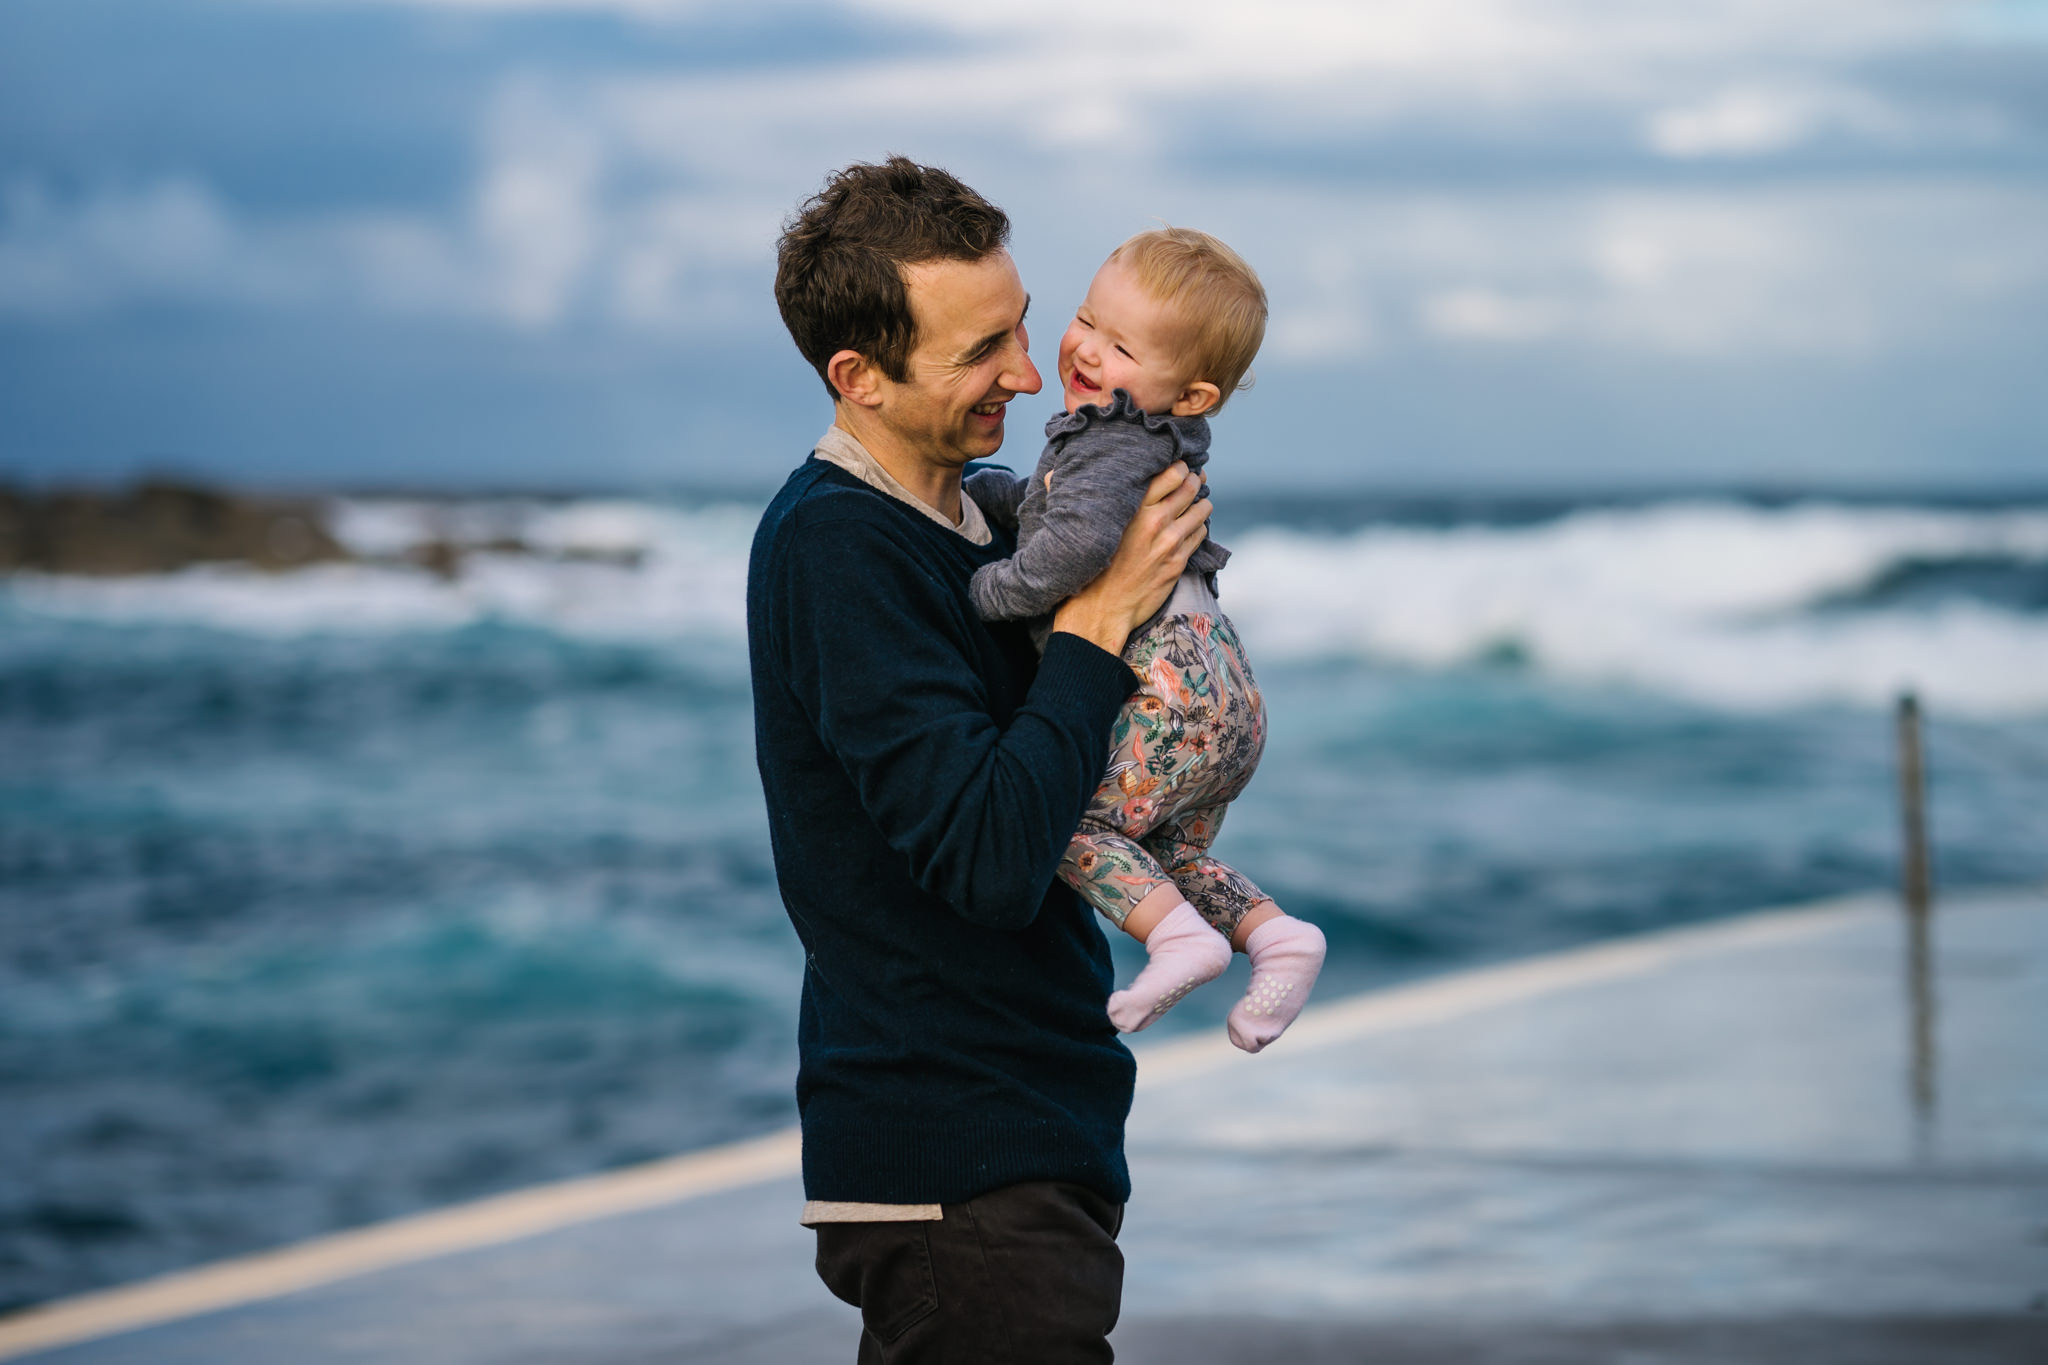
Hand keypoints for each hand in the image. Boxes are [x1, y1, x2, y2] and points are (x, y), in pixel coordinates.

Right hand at [1052, 462, 1210, 654]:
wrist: (1099, 612)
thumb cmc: (1084, 569)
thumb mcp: (1074, 529)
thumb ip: (1065, 496)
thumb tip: (1050, 475)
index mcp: (1132, 507)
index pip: (1171, 473)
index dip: (1179, 467)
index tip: (1178, 467)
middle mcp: (1154, 521)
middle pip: (1190, 487)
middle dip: (1194, 480)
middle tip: (1193, 479)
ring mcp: (1169, 542)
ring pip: (1201, 510)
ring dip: (1201, 504)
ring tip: (1196, 502)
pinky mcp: (1178, 562)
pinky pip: (1200, 534)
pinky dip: (1199, 527)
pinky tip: (1191, 527)